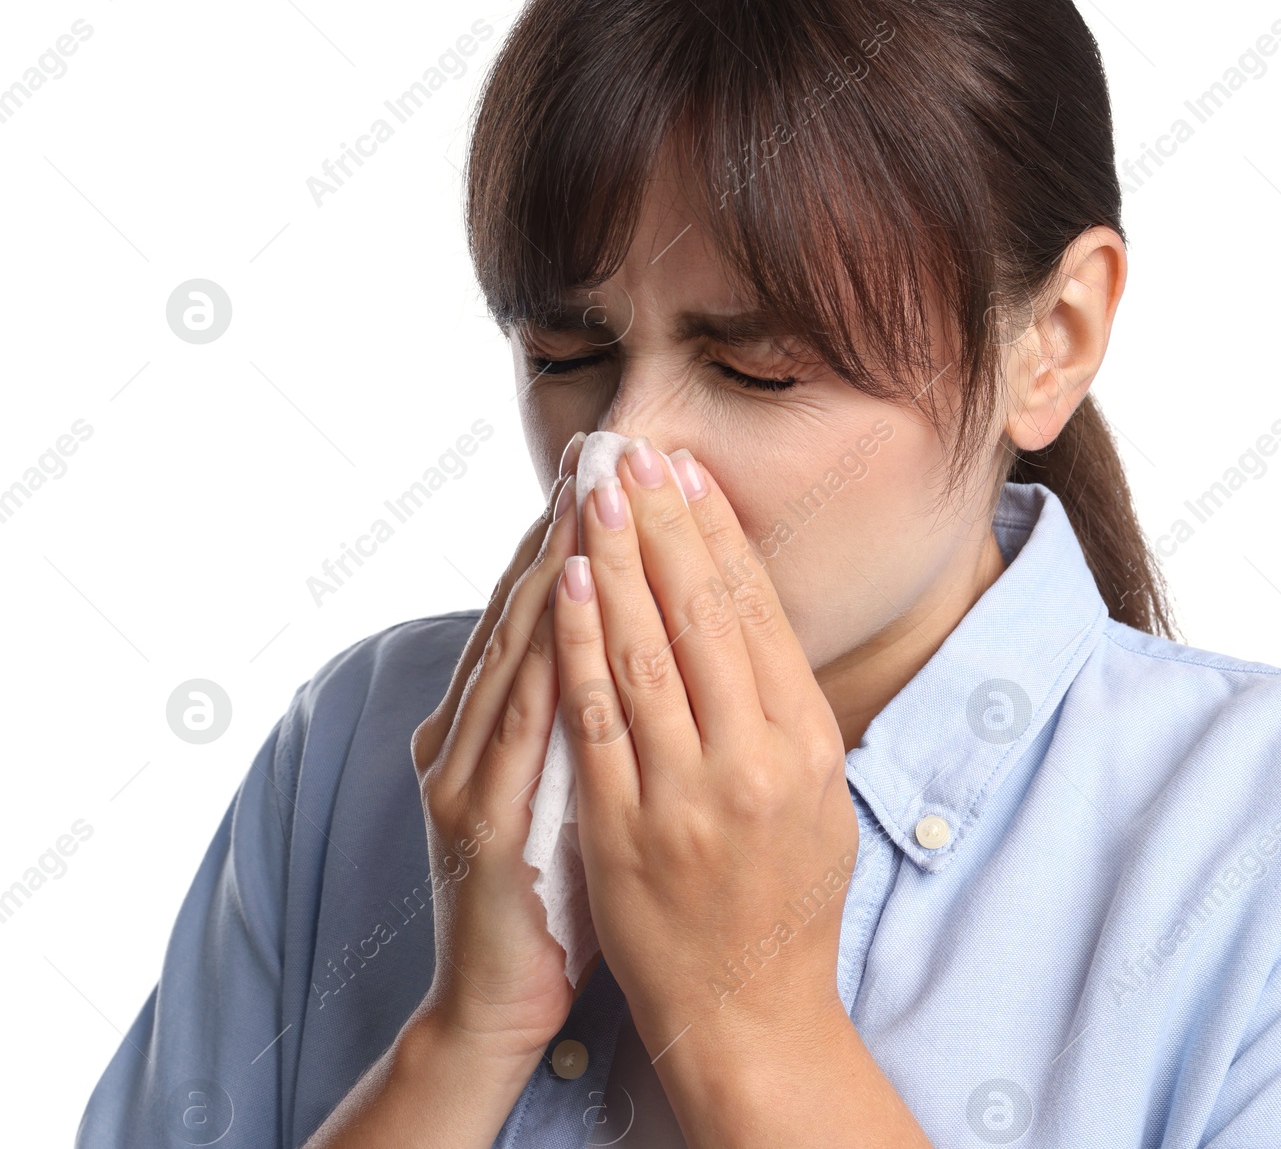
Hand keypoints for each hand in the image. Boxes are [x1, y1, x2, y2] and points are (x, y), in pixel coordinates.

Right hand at [407, 439, 584, 1075]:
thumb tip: (648, 638)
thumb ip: (591, 712)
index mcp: (499, 722)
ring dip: (554, 561)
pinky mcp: (472, 816)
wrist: (501, 1002)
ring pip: (516, 644)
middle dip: (570, 524)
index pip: (549, 609)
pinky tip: (565, 595)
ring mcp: (465, 769)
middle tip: (605, 446)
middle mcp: (471, 730)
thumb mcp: (576, 781)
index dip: (583, 535)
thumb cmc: (554, 890)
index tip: (626, 468)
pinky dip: (541, 650)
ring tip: (589, 491)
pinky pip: (516, 720)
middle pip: (527, 607)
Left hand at [549, 439, 859, 1076]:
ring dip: (614, 561)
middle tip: (631, 456)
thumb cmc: (788, 903)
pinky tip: (564, 584)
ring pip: (645, 649)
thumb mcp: (821, 800)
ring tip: (591, 495)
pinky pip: (595, 717)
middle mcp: (755, 759)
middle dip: (659, 524)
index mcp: (810, 744)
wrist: (748, 1011)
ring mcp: (686, 794)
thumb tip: (756, 623)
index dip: (718, 535)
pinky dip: (578, 643)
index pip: (756, 613)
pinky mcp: (622, 827)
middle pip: (702, 613)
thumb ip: (791, 714)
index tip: (687, 476)